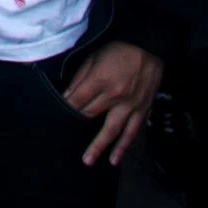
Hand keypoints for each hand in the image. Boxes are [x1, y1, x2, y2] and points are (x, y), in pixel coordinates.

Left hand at [62, 40, 162, 166]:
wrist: (149, 46)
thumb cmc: (117, 50)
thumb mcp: (93, 57)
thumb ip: (80, 78)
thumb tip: (68, 97)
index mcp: (100, 80)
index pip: (78, 102)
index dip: (67, 110)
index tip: (58, 117)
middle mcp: (116, 95)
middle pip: (92, 116)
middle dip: (78, 127)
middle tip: (65, 141)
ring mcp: (131, 105)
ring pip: (114, 131)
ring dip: (100, 147)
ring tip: (89, 161)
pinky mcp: (143, 110)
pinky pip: (133, 131)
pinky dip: (124, 146)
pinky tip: (116, 158)